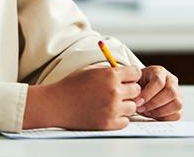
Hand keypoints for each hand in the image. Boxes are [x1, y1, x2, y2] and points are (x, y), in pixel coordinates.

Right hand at [24, 65, 140, 129]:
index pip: (136, 73)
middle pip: (137, 90)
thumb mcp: (91, 70)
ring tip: (112, 103)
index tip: (126, 79)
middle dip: (129, 90)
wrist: (57, 104)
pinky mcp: (108, 123)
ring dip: (125, 105)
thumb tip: (126, 72)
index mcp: (110, 75)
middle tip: (118, 92)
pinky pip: (125, 121)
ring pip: (132, 106)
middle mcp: (114, 91)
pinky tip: (109, 113)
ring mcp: (112, 108)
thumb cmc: (72, 85)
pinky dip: (119, 118)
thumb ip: (110, 70)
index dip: (131, 76)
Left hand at [136, 65, 181, 120]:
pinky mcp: (178, 106)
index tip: (137, 102)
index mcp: (160, 71)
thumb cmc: (137, 84)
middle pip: (170, 92)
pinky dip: (165, 118)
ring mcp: (177, 93)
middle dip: (153, 104)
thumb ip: (130, 87)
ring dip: (160, 111)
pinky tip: (153, 115)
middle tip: (141, 108)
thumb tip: (131, 99)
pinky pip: (177, 114)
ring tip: (147, 112)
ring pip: (177, 103)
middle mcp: (171, 80)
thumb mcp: (133, 81)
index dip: (148, 93)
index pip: (158, 81)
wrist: (142, 87)